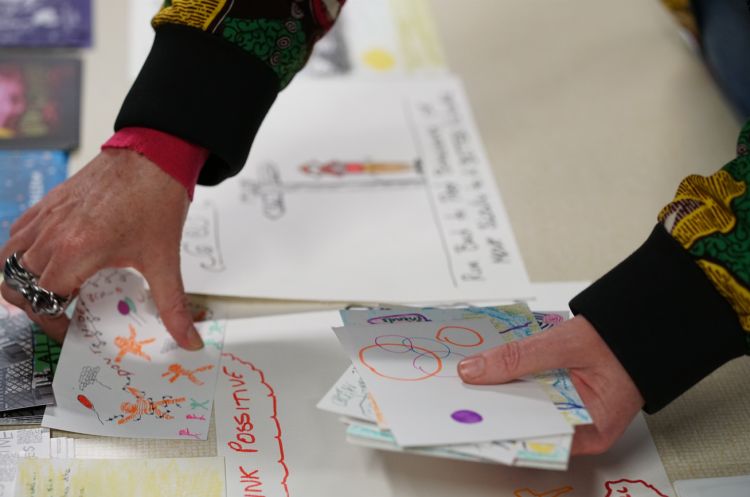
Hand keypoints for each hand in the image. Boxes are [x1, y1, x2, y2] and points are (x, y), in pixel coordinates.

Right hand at [0, 149, 203, 348]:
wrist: (154, 156)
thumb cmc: (156, 202)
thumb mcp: (165, 261)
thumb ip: (173, 306)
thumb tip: (189, 340)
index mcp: (76, 253)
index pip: (40, 301)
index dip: (52, 323)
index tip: (70, 329)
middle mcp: (52, 235)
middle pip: (15, 285)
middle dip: (34, 306)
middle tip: (60, 313)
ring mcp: (45, 217)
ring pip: (7, 260)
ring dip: (21, 280)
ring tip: (51, 289)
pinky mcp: (47, 203)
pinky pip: (16, 234)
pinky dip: (22, 253)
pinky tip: (51, 259)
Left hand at [457, 315, 643, 454]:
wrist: (643, 327)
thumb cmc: (619, 342)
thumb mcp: (564, 344)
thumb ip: (517, 358)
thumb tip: (474, 371)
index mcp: (589, 431)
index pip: (534, 437)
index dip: (500, 425)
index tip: (471, 411)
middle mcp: (580, 430)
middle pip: (526, 424)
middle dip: (496, 407)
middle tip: (464, 392)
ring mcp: (571, 415)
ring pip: (526, 408)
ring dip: (503, 393)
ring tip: (474, 380)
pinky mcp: (563, 399)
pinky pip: (533, 394)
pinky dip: (516, 382)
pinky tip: (494, 370)